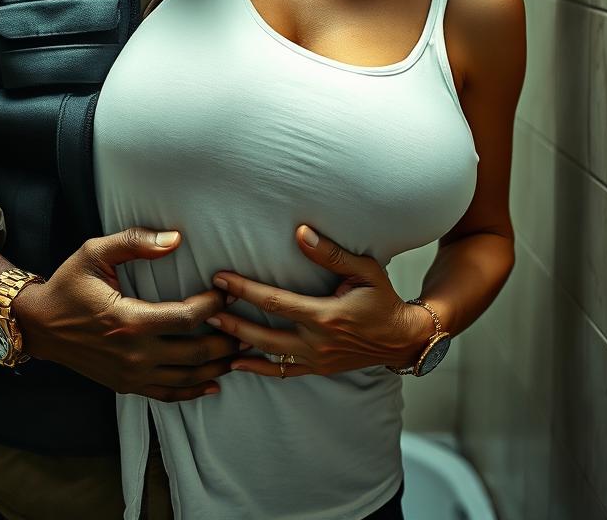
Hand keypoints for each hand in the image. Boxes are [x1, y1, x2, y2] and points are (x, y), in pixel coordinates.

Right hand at [13, 227, 238, 401]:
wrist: (38, 324)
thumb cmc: (69, 285)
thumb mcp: (96, 253)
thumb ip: (135, 241)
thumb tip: (176, 238)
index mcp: (129, 321)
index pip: (186, 318)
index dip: (214, 306)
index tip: (227, 291)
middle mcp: (133, 354)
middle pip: (195, 353)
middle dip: (226, 339)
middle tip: (246, 324)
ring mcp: (130, 375)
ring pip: (187, 378)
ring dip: (217, 366)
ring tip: (240, 350)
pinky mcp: (126, 385)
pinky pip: (167, 394)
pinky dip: (193, 391)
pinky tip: (213, 384)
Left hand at [206, 226, 431, 378]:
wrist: (402, 339)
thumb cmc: (383, 299)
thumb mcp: (364, 270)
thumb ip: (331, 254)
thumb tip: (301, 233)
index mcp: (326, 316)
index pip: (275, 302)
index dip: (245, 290)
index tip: (220, 278)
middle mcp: (318, 342)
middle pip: (263, 334)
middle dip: (231, 320)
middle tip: (204, 308)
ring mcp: (317, 360)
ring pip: (268, 356)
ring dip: (238, 344)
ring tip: (211, 332)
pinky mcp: (318, 369)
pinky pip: (282, 372)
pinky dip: (257, 368)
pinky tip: (235, 364)